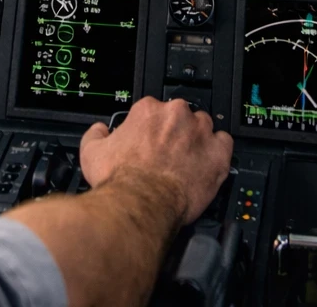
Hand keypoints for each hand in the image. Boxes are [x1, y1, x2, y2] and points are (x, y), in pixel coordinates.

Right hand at [79, 96, 232, 226]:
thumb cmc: (120, 181)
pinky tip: (207, 163)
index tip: (149, 141)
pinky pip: (224, 143)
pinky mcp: (217, 153)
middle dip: (174, 132)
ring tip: (187, 161)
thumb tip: (99, 130)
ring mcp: (199, 133)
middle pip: (179, 115)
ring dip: (196, 140)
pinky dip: (218, 152)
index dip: (151, 128)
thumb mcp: (91, 153)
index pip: (153, 110)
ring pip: (203, 127)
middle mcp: (176, 115)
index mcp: (148, 111)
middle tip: (166, 154)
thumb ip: (95, 134)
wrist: (140, 205)